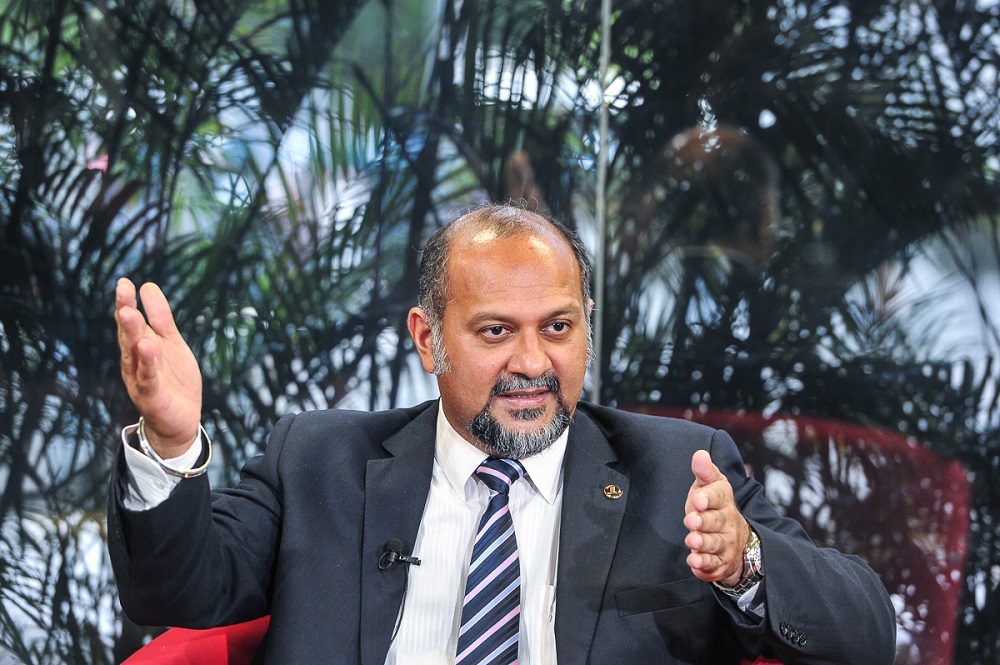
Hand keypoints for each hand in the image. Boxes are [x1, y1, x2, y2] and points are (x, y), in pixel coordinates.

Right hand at [116, 278, 201, 457]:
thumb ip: (160, 317)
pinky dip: (147, 363)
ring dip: (130, 333)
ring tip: (128, 313)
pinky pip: (148, 377)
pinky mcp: (151, 395)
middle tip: (122, 290)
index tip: (125, 282)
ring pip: (134, 353)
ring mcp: (140, 378)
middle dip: (125, 312)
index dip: (127, 302)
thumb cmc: (173, 379)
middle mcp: (135, 360)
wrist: (180, 419)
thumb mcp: (171, 342)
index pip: (132, 321)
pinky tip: (147, 347)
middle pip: (129, 334)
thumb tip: (147, 285)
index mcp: (140, 345)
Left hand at [683, 449, 748, 585]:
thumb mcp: (711, 486)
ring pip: (714, 544)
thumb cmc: (714, 507)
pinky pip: (712, 565)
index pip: (718, 497)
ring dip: (702, 544)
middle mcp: (726, 523)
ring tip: (691, 541)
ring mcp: (724, 544)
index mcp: (723, 500)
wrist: (736, 539)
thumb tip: (700, 454)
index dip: (708, 498)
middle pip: (716, 522)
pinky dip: (703, 565)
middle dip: (704, 522)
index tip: (698, 500)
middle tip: (691, 521)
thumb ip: (705, 472)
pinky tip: (693, 562)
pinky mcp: (719, 563)